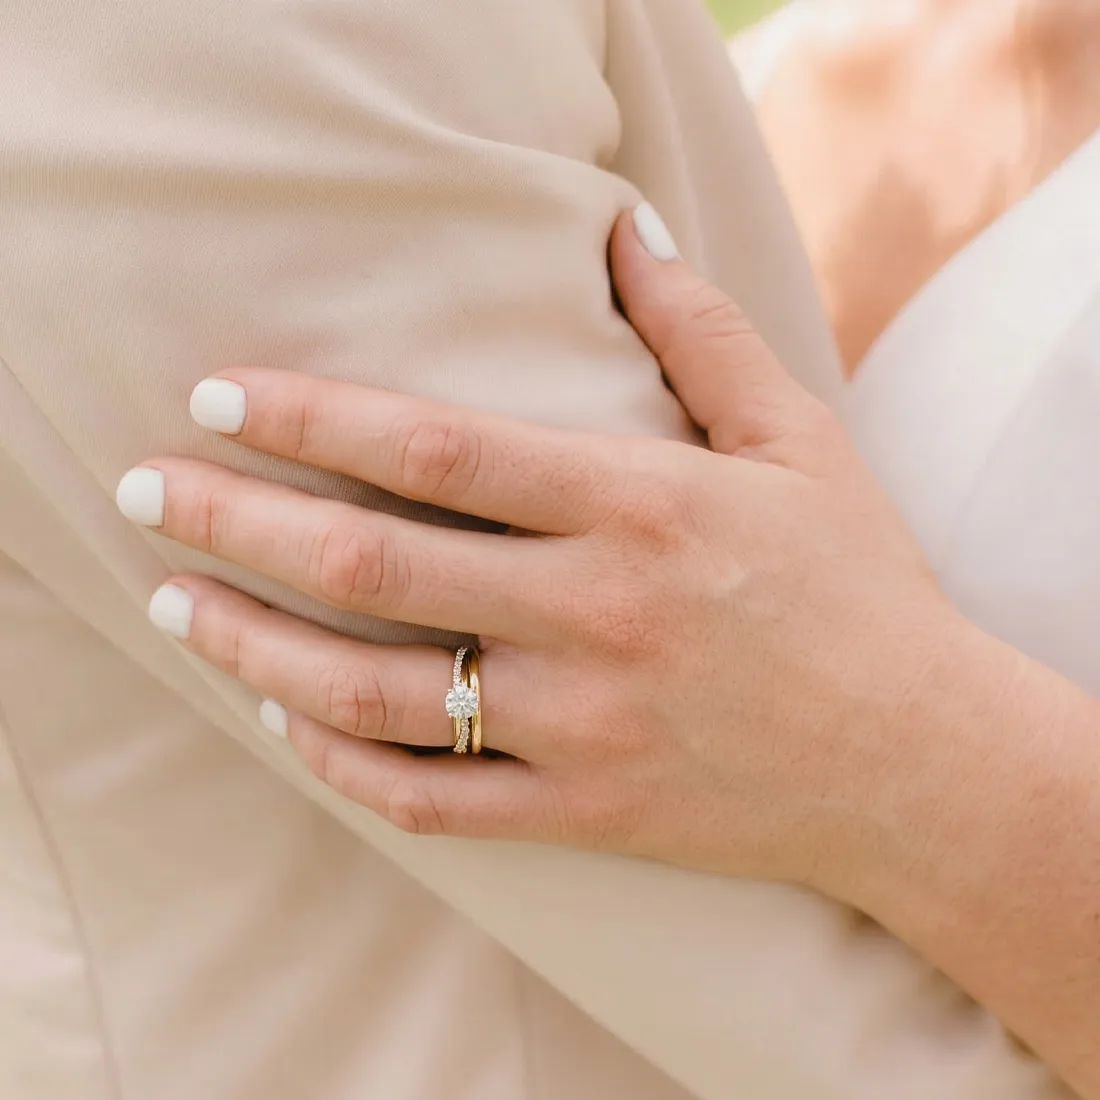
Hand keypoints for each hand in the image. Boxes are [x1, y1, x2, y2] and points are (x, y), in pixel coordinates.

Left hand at [116, 206, 965, 899]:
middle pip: (371, 564)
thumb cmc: (859, 588)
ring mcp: (583, 725)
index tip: (219, 395)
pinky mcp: (585, 811)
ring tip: (176, 609)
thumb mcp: (798, 440)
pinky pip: (428, 800)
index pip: (435, 449)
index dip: (312, 416)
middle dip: (235, 523)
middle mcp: (596, 615)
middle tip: (145, 494)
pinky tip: (282, 720)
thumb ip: (702, 331)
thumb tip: (625, 226)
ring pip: (373, 693)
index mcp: (640, 506)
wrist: (917, 760)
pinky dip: (338, 763)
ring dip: (254, 647)